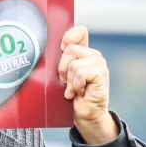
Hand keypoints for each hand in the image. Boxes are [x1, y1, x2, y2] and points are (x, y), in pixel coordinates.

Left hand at [58, 26, 114, 144]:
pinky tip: (80, 92)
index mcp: (83, 51)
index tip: (61, 50)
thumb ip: (59, 61)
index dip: (67, 38)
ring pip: (74, 64)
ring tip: (74, 89)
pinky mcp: (102, 72)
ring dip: (70, 81)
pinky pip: (80, 74)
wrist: (84, 114)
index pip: (78, 32)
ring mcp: (99, 62)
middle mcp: (93, 54)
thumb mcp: (62, 75)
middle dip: (62, 69)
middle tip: (66, 82)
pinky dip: (76, 86)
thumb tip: (43, 50)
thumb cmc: (71, 95)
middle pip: (70, 49)